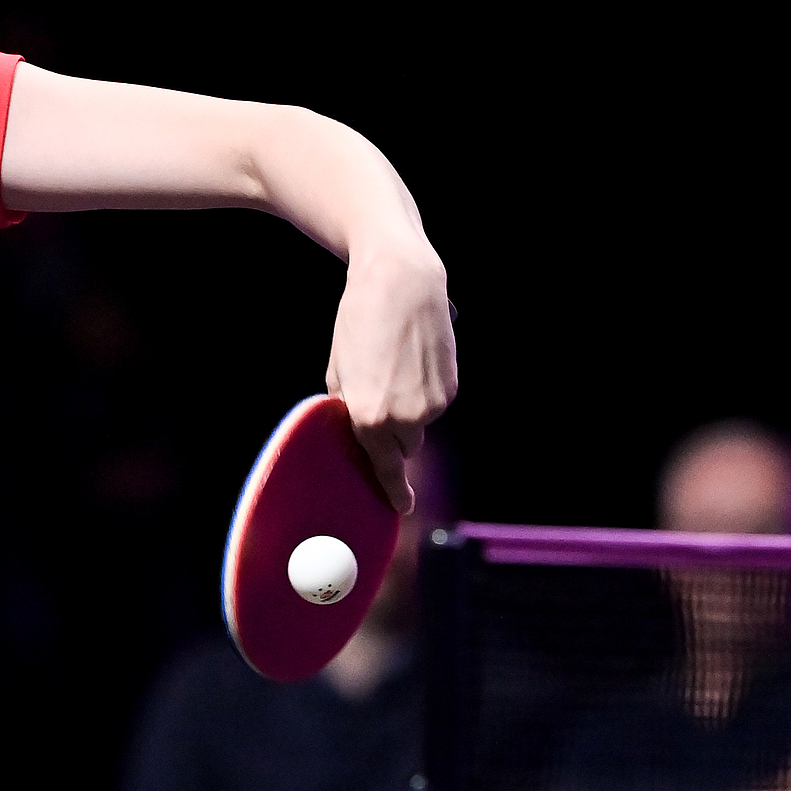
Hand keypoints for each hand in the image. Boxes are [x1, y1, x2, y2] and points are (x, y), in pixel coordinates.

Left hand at [326, 242, 457, 511]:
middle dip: (392, 432)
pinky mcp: (451, 387)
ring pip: (420, 423)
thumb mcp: (338, 369)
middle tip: (381, 394)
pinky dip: (425, 389)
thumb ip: (346, 408)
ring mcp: (433, 404)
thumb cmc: (359, 322)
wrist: (400, 282)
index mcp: (368, 417)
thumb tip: (355, 431)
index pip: (383, 468)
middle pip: (403, 447)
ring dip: (409, 407)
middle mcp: (404, 418)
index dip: (393, 491)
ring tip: (395, 365)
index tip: (400, 507)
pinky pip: (436, 402)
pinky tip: (414, 359)